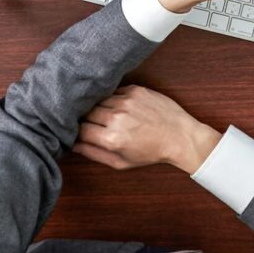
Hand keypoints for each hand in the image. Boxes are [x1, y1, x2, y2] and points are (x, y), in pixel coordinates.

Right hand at [75, 85, 220, 173]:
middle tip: (96, 125)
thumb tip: (73, 145)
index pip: (79, 129)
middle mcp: (116, 117)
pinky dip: (114, 99)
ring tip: (111, 116)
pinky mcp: (135, 90)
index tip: (81, 133)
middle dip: (87, 119)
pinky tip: (122, 108)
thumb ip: (94, 153)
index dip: (78, 131)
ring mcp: (126, 101)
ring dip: (100, 108)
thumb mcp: (121, 162)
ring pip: (99, 100)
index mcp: (111, 138)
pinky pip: (114, 92)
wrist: (180, 136)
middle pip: (86, 112)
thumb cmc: (152, 153)